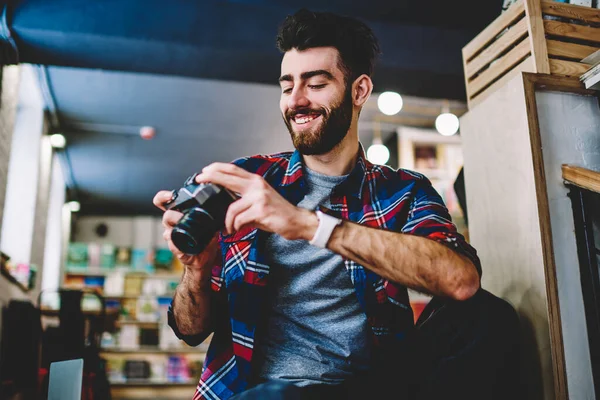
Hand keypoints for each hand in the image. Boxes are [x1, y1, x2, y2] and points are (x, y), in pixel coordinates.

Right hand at [152, 190, 219, 271]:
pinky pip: (172, 246)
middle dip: (173, 215)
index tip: (171, 195)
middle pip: (166, 216)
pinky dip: (176, 246)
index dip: (163, 197)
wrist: (206, 256)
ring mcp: (173, 237)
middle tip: (182, 216)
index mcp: (178, 214)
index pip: (163, 202)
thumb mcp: (209, 222)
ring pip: (167, 232)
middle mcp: (173, 224)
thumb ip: (212, 213)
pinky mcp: (177, 250)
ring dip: (174, 230)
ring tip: (185, 229)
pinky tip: (181, 246)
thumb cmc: (205, 237)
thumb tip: (220, 204)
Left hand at [197, 163, 317, 240]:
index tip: (204, 170)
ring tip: (228, 228)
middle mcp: (257, 186)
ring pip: (232, 208)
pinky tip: (237, 230)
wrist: (296, 221)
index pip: (234, 169)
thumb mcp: (259, 201)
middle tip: (200, 180)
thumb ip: (243, 199)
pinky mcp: (261, 210)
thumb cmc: (277, 213)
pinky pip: (239, 220)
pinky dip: (235, 227)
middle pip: (229, 177)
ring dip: (227, 222)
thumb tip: (224, 204)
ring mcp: (259, 197)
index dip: (218, 168)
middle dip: (212, 177)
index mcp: (256, 182)